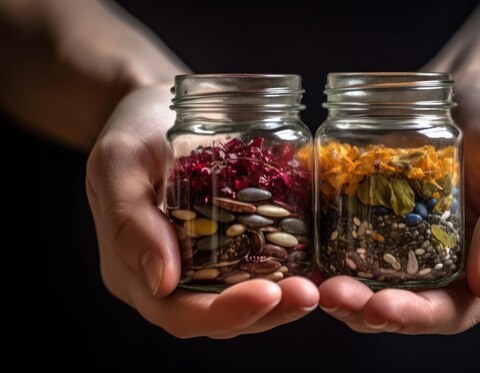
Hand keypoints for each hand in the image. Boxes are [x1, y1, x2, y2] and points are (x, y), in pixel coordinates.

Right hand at [86, 85, 318, 338]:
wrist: (156, 111)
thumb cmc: (134, 129)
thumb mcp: (118, 161)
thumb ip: (127, 218)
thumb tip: (161, 282)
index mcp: (132, 270)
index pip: (178, 313)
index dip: (224, 313)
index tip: (268, 293)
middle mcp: (168, 279)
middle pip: (218, 318)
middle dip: (266, 312)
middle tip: (307, 293)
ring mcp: (198, 266)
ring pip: (240, 301)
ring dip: (281, 302)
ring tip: (316, 286)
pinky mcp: (225, 246)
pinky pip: (253, 271)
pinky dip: (284, 274)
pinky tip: (314, 266)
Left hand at [318, 71, 479, 333]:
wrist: (479, 86)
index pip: (456, 310)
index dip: (416, 316)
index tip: (376, 309)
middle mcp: (459, 265)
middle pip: (410, 306)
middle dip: (366, 308)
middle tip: (328, 294)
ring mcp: (424, 246)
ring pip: (380, 285)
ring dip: (345, 289)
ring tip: (309, 284)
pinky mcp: (396, 223)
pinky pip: (364, 249)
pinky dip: (336, 258)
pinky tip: (308, 255)